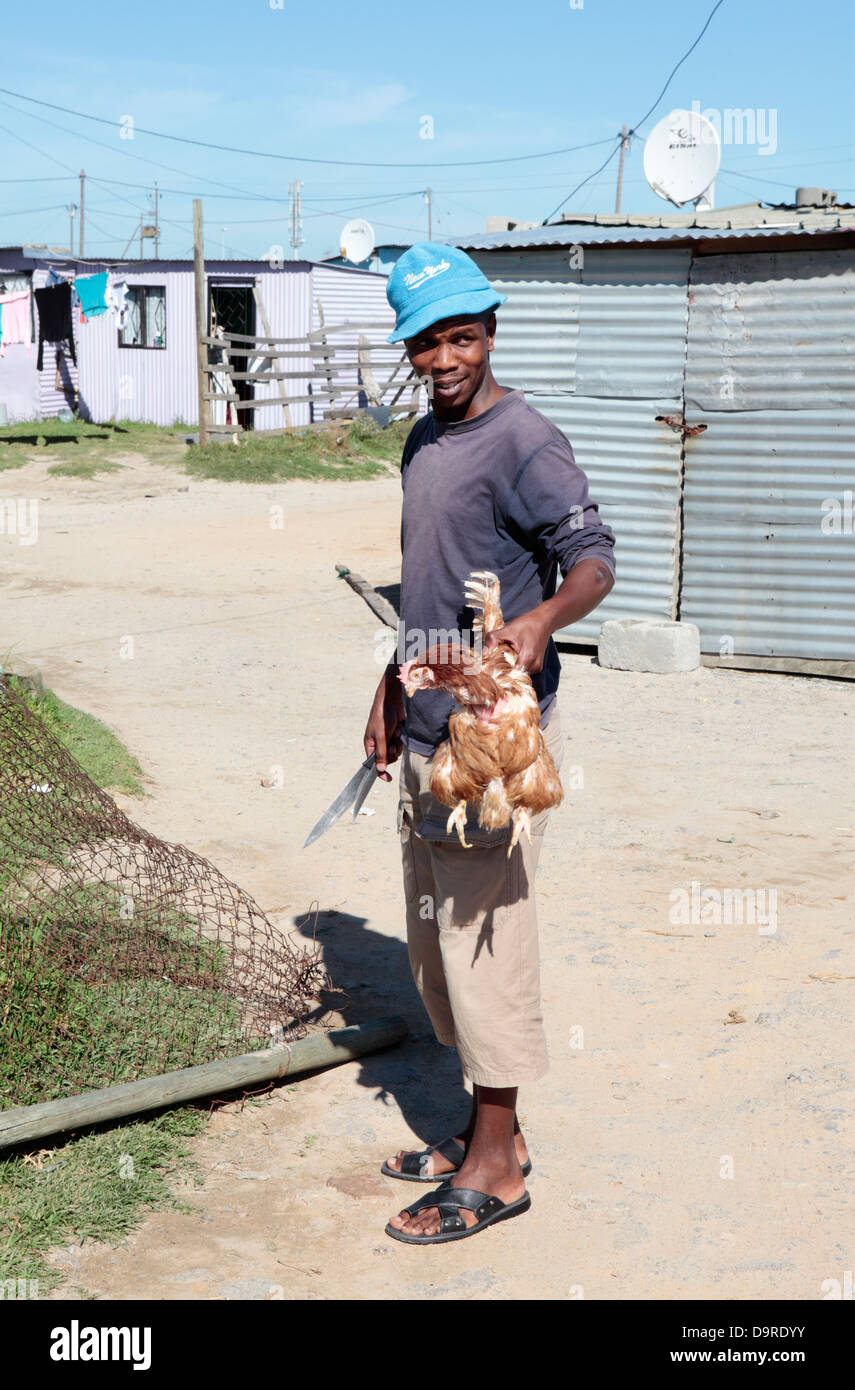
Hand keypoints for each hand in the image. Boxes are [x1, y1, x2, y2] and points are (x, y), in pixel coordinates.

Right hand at [364, 665, 405, 780]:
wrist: (391, 701)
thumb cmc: (382, 716)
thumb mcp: (381, 737)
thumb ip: (381, 754)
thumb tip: (380, 769)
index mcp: (370, 745)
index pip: (374, 763)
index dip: (380, 772)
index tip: (387, 779)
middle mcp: (379, 743)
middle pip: (387, 759)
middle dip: (391, 753)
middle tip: (392, 744)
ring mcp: (388, 739)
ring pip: (395, 751)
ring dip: (397, 744)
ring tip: (395, 733)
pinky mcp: (396, 734)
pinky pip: (401, 743)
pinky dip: (401, 738)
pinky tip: (399, 728)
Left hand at [484, 608, 550, 673]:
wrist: (543, 621)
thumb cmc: (527, 624)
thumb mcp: (508, 629)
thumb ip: (493, 640)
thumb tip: (483, 652)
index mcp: (528, 657)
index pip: (511, 675)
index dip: (500, 674)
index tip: (491, 670)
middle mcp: (534, 666)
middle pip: (514, 676)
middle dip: (503, 671)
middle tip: (495, 663)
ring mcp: (537, 667)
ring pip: (519, 674)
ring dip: (510, 669)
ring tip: (504, 659)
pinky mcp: (537, 666)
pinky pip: (523, 671)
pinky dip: (516, 666)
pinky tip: (512, 658)